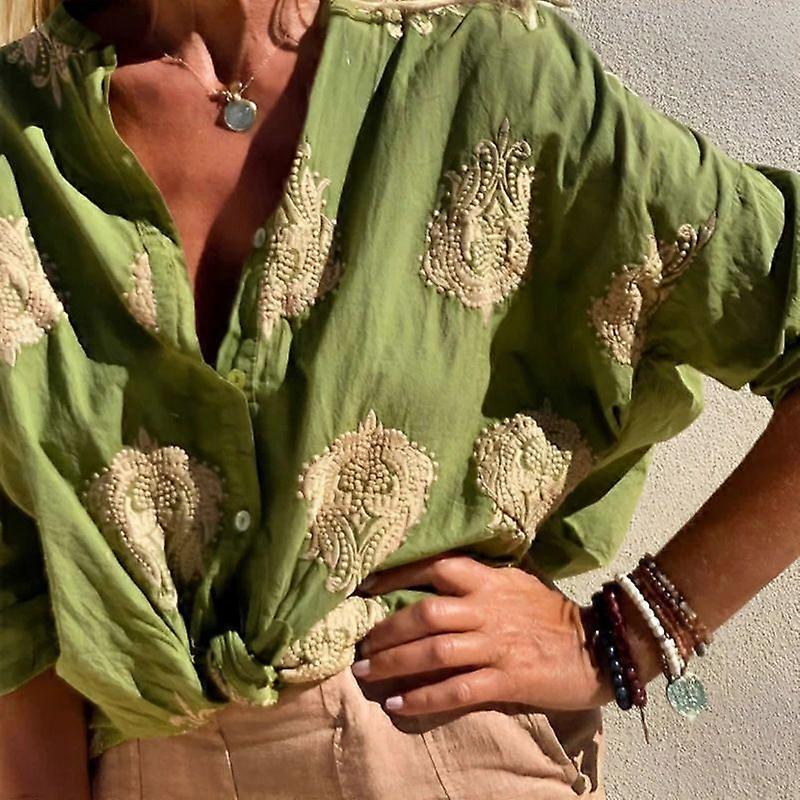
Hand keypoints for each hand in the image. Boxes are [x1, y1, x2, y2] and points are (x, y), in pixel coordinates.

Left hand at [351, 551, 614, 715]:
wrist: (601, 645)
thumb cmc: (551, 614)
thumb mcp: (515, 583)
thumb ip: (478, 580)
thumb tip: (434, 576)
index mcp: (489, 581)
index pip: (437, 566)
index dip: (397, 574)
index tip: (365, 586)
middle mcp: (488, 608)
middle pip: (426, 612)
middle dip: (386, 628)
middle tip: (359, 643)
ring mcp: (498, 644)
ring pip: (435, 650)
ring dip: (395, 662)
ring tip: (365, 671)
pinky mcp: (509, 678)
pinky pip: (458, 689)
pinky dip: (424, 697)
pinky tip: (398, 703)